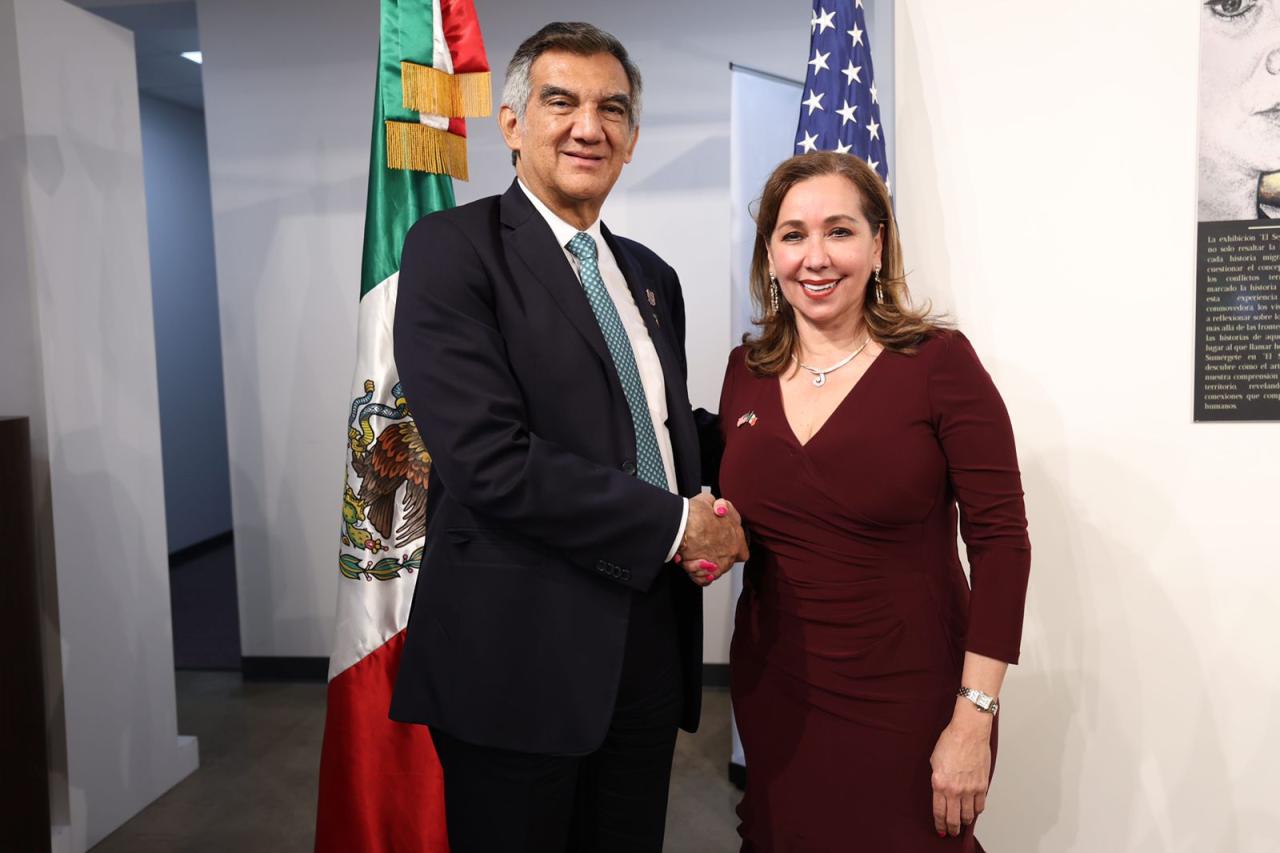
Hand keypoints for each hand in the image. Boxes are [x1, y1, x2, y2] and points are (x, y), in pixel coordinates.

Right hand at [676, 494, 747, 585]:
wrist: (680, 526)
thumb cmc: (694, 514)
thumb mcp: (709, 500)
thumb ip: (718, 506)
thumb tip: (719, 508)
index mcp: (737, 538)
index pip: (742, 551)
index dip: (732, 548)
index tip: (723, 544)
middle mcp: (730, 553)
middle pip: (726, 562)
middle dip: (716, 557)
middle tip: (704, 548)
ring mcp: (718, 564)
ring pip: (714, 571)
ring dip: (705, 566)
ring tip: (695, 555)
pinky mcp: (704, 573)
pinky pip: (703, 580)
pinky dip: (698, 575)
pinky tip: (692, 565)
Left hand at [929, 701, 992, 836]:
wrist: (969, 732)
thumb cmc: (950, 741)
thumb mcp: (935, 761)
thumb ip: (937, 779)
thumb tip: (940, 791)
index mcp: (939, 784)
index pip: (939, 812)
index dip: (940, 824)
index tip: (940, 829)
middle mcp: (954, 790)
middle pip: (953, 819)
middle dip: (952, 828)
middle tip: (952, 832)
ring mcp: (970, 789)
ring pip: (968, 815)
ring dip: (965, 821)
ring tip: (962, 822)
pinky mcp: (982, 785)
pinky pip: (980, 805)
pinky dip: (976, 811)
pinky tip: (973, 811)